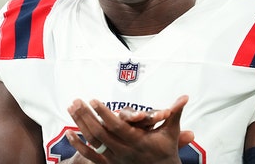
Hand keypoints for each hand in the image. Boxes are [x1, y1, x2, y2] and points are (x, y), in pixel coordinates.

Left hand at [65, 95, 190, 163]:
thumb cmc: (166, 149)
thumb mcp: (171, 131)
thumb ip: (175, 112)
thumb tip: (185, 97)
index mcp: (138, 142)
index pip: (117, 127)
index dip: (104, 114)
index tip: (94, 100)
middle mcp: (124, 151)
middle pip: (101, 133)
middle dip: (87, 116)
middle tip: (77, 100)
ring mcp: (115, 159)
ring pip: (94, 142)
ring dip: (80, 125)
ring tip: (71, 109)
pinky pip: (91, 156)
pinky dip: (78, 146)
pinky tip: (69, 134)